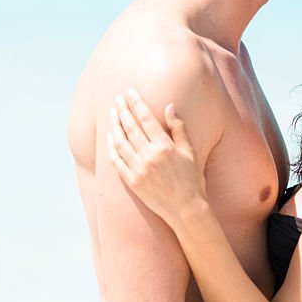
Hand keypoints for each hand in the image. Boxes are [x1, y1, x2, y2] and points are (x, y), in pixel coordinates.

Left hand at [107, 88, 206, 226]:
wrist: (186, 209)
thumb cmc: (192, 179)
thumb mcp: (189, 151)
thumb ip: (178, 128)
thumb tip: (169, 106)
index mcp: (164, 146)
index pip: (146, 118)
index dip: (136, 103)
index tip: (130, 91)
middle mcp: (149, 156)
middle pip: (130, 127)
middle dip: (122, 110)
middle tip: (117, 98)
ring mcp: (139, 169)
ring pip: (121, 142)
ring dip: (114, 125)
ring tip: (112, 114)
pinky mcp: (132, 182)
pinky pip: (117, 161)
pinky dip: (112, 148)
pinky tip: (109, 138)